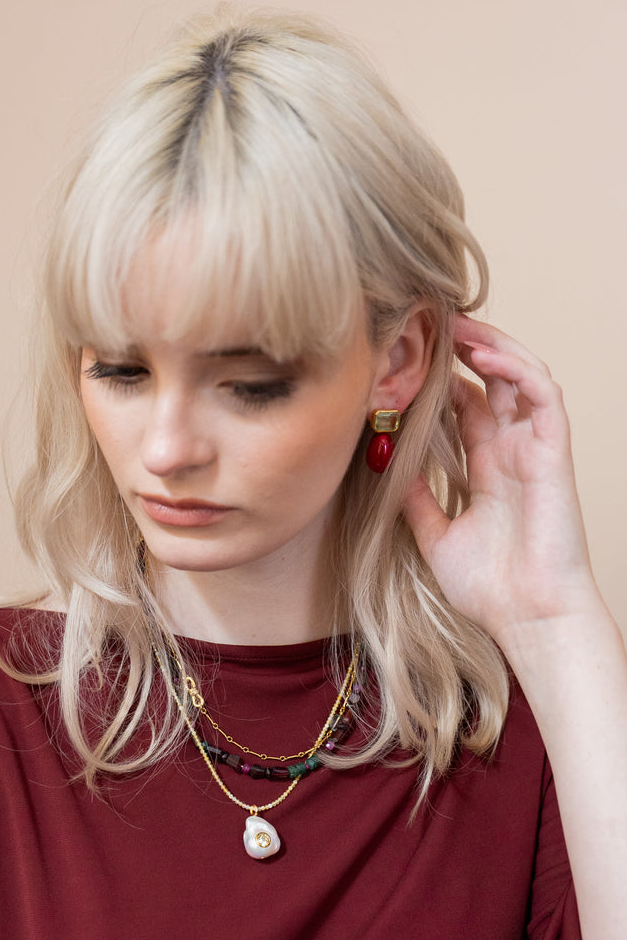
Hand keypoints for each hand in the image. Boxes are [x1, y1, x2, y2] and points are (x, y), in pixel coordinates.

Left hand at [402, 315, 597, 647]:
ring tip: (458, 324)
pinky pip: (543, 395)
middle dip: (464, 351)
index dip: (439, 380)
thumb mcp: (435, 536)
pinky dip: (518, 368)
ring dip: (491, 347)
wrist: (527, 615)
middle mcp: (510, 452)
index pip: (465, 408)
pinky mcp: (553, 452)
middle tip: (430, 324)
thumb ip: (416, 500)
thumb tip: (385, 468)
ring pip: (520, 377)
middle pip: (490, 383)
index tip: (404, 360)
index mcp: (486, 469)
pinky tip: (486, 355)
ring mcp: (533, 449)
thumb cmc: (489, 587)